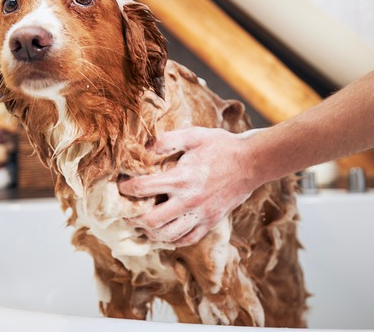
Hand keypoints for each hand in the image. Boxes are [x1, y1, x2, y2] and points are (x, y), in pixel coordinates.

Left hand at [118, 127, 261, 246]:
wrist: (252, 162)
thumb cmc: (221, 146)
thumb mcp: (194, 135)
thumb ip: (168, 140)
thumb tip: (145, 146)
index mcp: (182, 178)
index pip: (144, 188)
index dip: (127, 188)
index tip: (121, 186)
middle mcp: (189, 200)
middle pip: (152, 221)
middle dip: (133, 218)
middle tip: (126, 212)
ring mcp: (201, 214)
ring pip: (168, 236)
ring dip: (150, 232)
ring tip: (142, 224)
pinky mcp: (210, 222)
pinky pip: (187, 239)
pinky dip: (172, 239)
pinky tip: (165, 232)